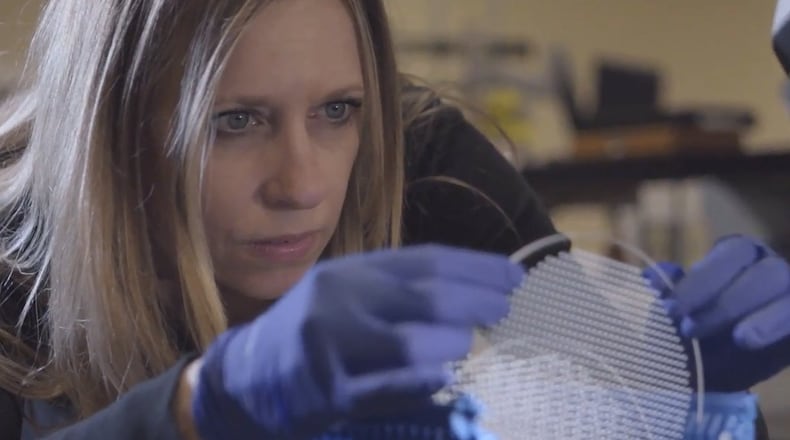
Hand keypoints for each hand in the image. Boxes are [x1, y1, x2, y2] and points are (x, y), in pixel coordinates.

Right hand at [190, 244, 523, 438]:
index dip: (474, 267)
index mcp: (350, 272)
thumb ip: (398, 292)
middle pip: (423, 294)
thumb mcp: (348, 296)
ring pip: (405, 339)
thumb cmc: (312, 332)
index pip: (424, 262)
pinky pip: (382, 386)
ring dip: (450, 338)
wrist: (245, 376)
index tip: (512, 274)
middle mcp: (338, 298)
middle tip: (506, 305)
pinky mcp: (325, 391)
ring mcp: (329, 345)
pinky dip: (418, 380)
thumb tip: (471, 294)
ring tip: (472, 339)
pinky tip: (443, 374)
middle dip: (475, 298)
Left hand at [644, 235, 789, 390]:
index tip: (672, 309)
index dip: (703, 281)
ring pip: (788, 296)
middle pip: (765, 273)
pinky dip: (777, 328)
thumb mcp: (674, 313)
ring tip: (738, 339)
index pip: (730, 255)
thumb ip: (665, 294)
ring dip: (763, 319)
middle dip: (726, 302)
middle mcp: (769, 268)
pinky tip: (752, 343)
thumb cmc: (691, 329)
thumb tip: (651, 278)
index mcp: (735, 255)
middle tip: (691, 330)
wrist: (712, 367)